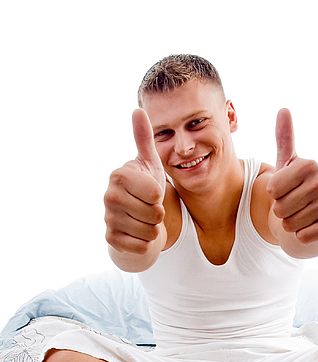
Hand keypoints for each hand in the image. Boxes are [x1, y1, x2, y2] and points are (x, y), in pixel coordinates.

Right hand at [104, 109, 166, 253]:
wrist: (134, 219)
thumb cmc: (144, 188)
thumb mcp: (148, 163)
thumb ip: (144, 139)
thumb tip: (138, 109)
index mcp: (119, 175)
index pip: (155, 193)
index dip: (160, 195)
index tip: (151, 191)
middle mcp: (109, 196)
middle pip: (155, 214)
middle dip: (159, 214)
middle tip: (149, 208)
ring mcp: (108, 219)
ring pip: (150, 232)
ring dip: (154, 228)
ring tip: (144, 220)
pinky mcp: (111, 240)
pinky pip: (143, 247)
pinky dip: (147, 243)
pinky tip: (138, 233)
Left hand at [266, 109, 317, 243]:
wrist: (312, 220)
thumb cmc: (296, 191)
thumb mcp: (288, 165)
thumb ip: (285, 138)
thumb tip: (284, 109)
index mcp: (310, 165)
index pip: (271, 188)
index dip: (272, 195)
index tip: (284, 191)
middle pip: (280, 207)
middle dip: (281, 212)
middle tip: (292, 207)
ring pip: (290, 223)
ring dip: (290, 225)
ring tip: (300, 217)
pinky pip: (302, 236)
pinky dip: (300, 236)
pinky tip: (310, 228)